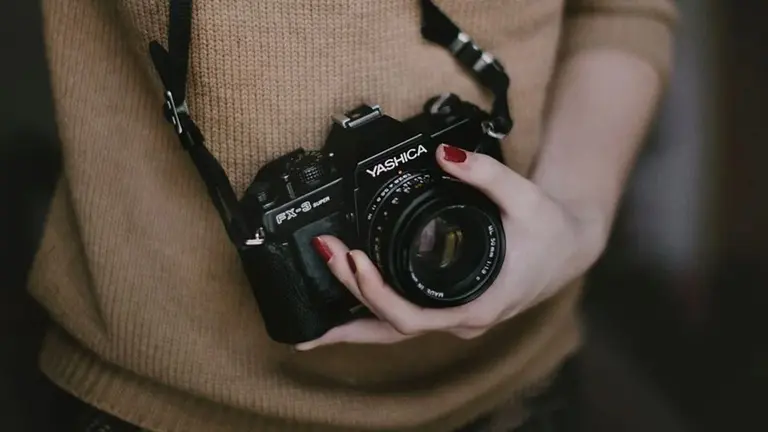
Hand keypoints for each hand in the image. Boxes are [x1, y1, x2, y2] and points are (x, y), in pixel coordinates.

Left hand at [297, 144, 605, 349]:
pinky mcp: (449, 309)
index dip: (377, 294)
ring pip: (394, 333)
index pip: (413, 317)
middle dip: (351, 302)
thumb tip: (445, 155)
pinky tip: (346, 309)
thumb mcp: (526, 197)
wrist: (569, 247)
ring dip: (354, 321)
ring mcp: (454, 319)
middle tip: (325, 256)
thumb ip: (487, 174)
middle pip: (393, 329)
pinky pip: (403, 321)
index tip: (354, 260)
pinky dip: (372, 315)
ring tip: (310, 324)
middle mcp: (462, 320)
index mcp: (479, 304)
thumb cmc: (550, 231)